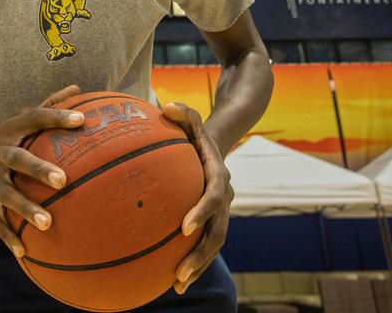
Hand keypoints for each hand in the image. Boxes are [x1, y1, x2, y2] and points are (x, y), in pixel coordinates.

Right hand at [0, 84, 83, 257]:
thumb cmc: (8, 137)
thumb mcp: (23, 118)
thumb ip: (50, 105)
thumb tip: (78, 88)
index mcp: (11, 130)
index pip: (36, 118)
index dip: (57, 117)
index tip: (82, 120)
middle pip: (18, 160)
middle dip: (39, 169)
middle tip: (63, 180)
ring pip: (6, 195)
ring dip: (25, 209)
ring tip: (48, 223)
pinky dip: (9, 238)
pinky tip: (25, 253)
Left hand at [162, 102, 232, 294]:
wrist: (214, 146)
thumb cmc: (194, 133)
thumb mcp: (190, 119)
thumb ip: (182, 112)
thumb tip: (167, 106)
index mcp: (219, 177)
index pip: (214, 197)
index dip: (202, 212)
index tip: (184, 227)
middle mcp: (225, 199)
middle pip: (218, 233)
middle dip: (201, 255)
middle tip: (180, 272)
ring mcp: (220, 214)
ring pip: (214, 245)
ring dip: (198, 267)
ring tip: (177, 285)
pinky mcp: (211, 223)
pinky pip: (204, 246)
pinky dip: (193, 264)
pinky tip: (170, 281)